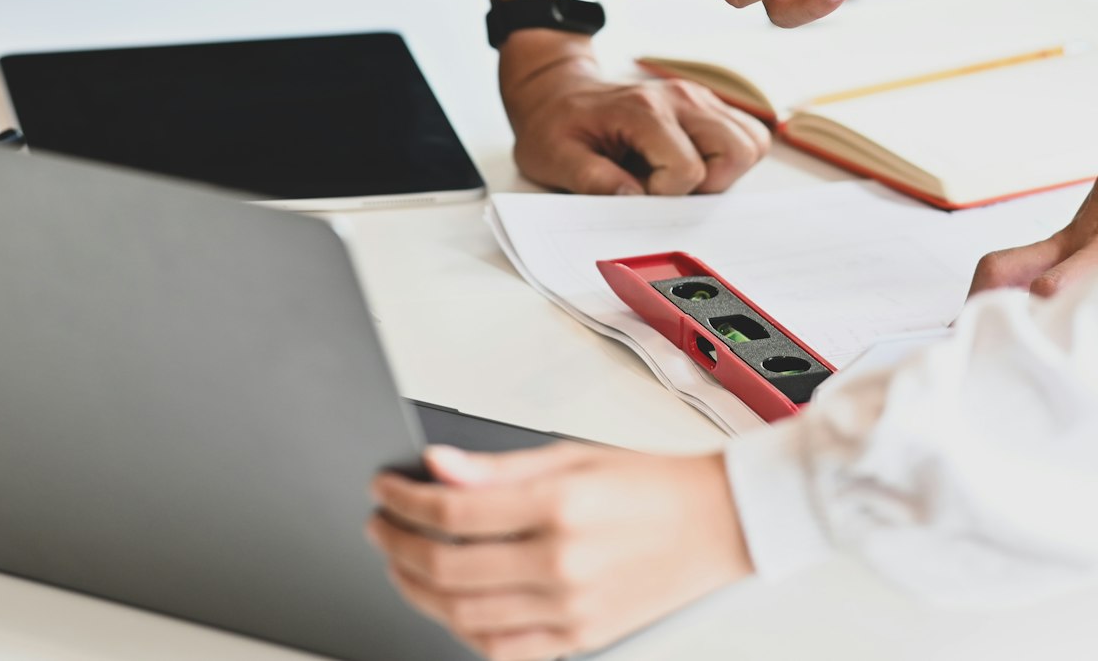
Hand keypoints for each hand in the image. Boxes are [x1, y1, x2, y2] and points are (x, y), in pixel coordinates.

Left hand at [369, 444, 753, 660]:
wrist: (716, 522)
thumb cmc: (649, 484)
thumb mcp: (570, 455)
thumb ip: (497, 467)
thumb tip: (437, 466)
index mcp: (559, 508)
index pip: (452, 511)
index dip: (404, 500)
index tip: (385, 489)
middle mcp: (562, 564)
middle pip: (448, 568)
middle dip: (397, 545)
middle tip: (381, 524)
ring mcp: (570, 609)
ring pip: (464, 615)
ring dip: (417, 590)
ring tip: (401, 562)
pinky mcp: (580, 638)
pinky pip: (503, 649)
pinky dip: (462, 631)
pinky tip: (446, 606)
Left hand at [501, 31, 769, 194]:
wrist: (556, 90)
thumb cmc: (556, 125)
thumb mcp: (555, 157)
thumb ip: (592, 180)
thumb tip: (634, 200)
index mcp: (643, 110)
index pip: (688, 170)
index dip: (665, 194)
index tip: (636, 189)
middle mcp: (680, 98)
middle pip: (737, 151)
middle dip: (709, 185)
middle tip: (668, 186)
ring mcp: (697, 97)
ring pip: (751, 142)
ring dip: (724, 171)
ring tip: (682, 175)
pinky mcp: (705, 104)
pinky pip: (746, 133)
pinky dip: (730, 156)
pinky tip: (695, 162)